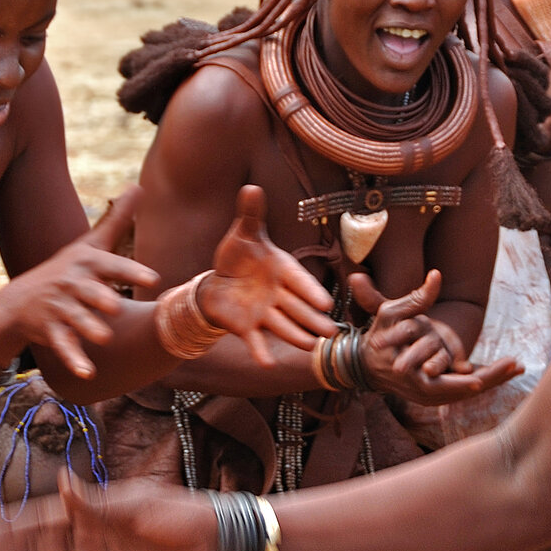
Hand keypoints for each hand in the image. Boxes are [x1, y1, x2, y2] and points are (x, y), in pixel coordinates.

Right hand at [0, 187, 159, 377]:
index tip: (154, 278)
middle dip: (100, 298)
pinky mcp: (49, 331)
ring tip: (104, 337)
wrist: (19, 301)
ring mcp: (58, 308)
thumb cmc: (68, 268)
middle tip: (116, 304)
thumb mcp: (89, 243)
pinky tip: (88, 373)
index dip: (131, 271)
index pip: (111, 266)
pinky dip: (74, 359)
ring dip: (88, 328)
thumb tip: (138, 184)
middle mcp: (71, 284)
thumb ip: (117, 218)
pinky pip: (63, 346)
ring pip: (76, 320)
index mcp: (86, 263)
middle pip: (89, 292)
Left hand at [196, 186, 339, 367]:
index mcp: (282, 270)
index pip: (299, 281)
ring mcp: (264, 313)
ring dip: (296, 337)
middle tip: (333, 332)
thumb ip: (250, 214)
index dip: (310, 292)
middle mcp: (278, 294)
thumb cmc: (238, 256)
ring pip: (283, 326)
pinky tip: (267, 364)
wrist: (218, 282)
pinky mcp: (247, 327)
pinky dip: (260, 352)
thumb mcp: (243, 234)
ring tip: (312, 347)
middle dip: (314, 320)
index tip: (324, 302)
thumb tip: (251, 186)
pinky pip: (255, 341)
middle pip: (298, 309)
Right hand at [348, 271, 522, 404]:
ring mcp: (432, 396)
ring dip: (494, 379)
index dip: (472, 380)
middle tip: (516, 365)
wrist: (365, 364)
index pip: (449, 384)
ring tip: (518, 367)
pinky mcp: (437, 393)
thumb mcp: (391, 313)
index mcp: (414, 377)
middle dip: (493, 378)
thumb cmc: (379, 335)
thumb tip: (436, 275)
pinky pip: (464, 388)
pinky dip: (486, 379)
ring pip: (467, 391)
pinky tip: (507, 371)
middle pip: (465, 390)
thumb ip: (416, 298)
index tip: (493, 371)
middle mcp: (425, 392)